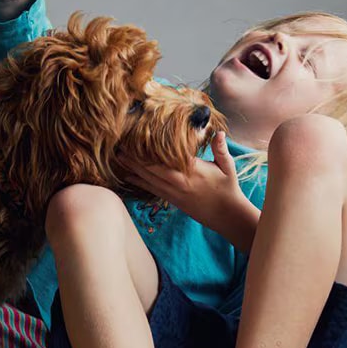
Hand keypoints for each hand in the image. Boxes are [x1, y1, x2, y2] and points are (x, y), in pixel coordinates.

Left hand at [122, 132, 244, 235]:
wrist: (226, 215)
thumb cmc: (227, 188)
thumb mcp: (227, 166)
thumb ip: (220, 149)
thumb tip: (219, 132)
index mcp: (192, 170)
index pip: (167, 158)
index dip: (151, 150)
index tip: (138, 139)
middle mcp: (180, 182)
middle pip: (152, 169)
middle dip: (135, 159)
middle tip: (120, 148)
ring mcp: (174, 193)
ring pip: (149, 179)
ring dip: (133, 169)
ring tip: (119, 159)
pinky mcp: (172, 200)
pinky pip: (152, 189)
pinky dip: (139, 182)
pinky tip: (128, 176)